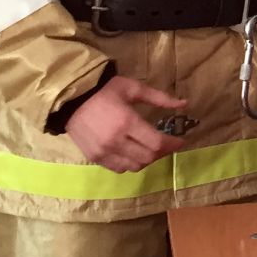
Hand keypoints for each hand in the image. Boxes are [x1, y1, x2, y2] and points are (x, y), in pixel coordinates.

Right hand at [65, 75, 187, 172]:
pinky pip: (119, 169)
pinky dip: (130, 164)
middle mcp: (115, 141)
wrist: (71, 99)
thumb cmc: (105, 90)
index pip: (157, 143)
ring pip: (135, 166)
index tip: (181, 140)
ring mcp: (103, 152)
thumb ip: (159, 98)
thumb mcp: (133, 88)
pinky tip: (133, 153)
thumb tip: (185, 104)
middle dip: (163, 152)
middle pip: (148, 157)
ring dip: (147, 159)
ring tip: (150, 148)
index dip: (173, 144)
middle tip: (167, 144)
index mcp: (127, 121)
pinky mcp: (94, 158)